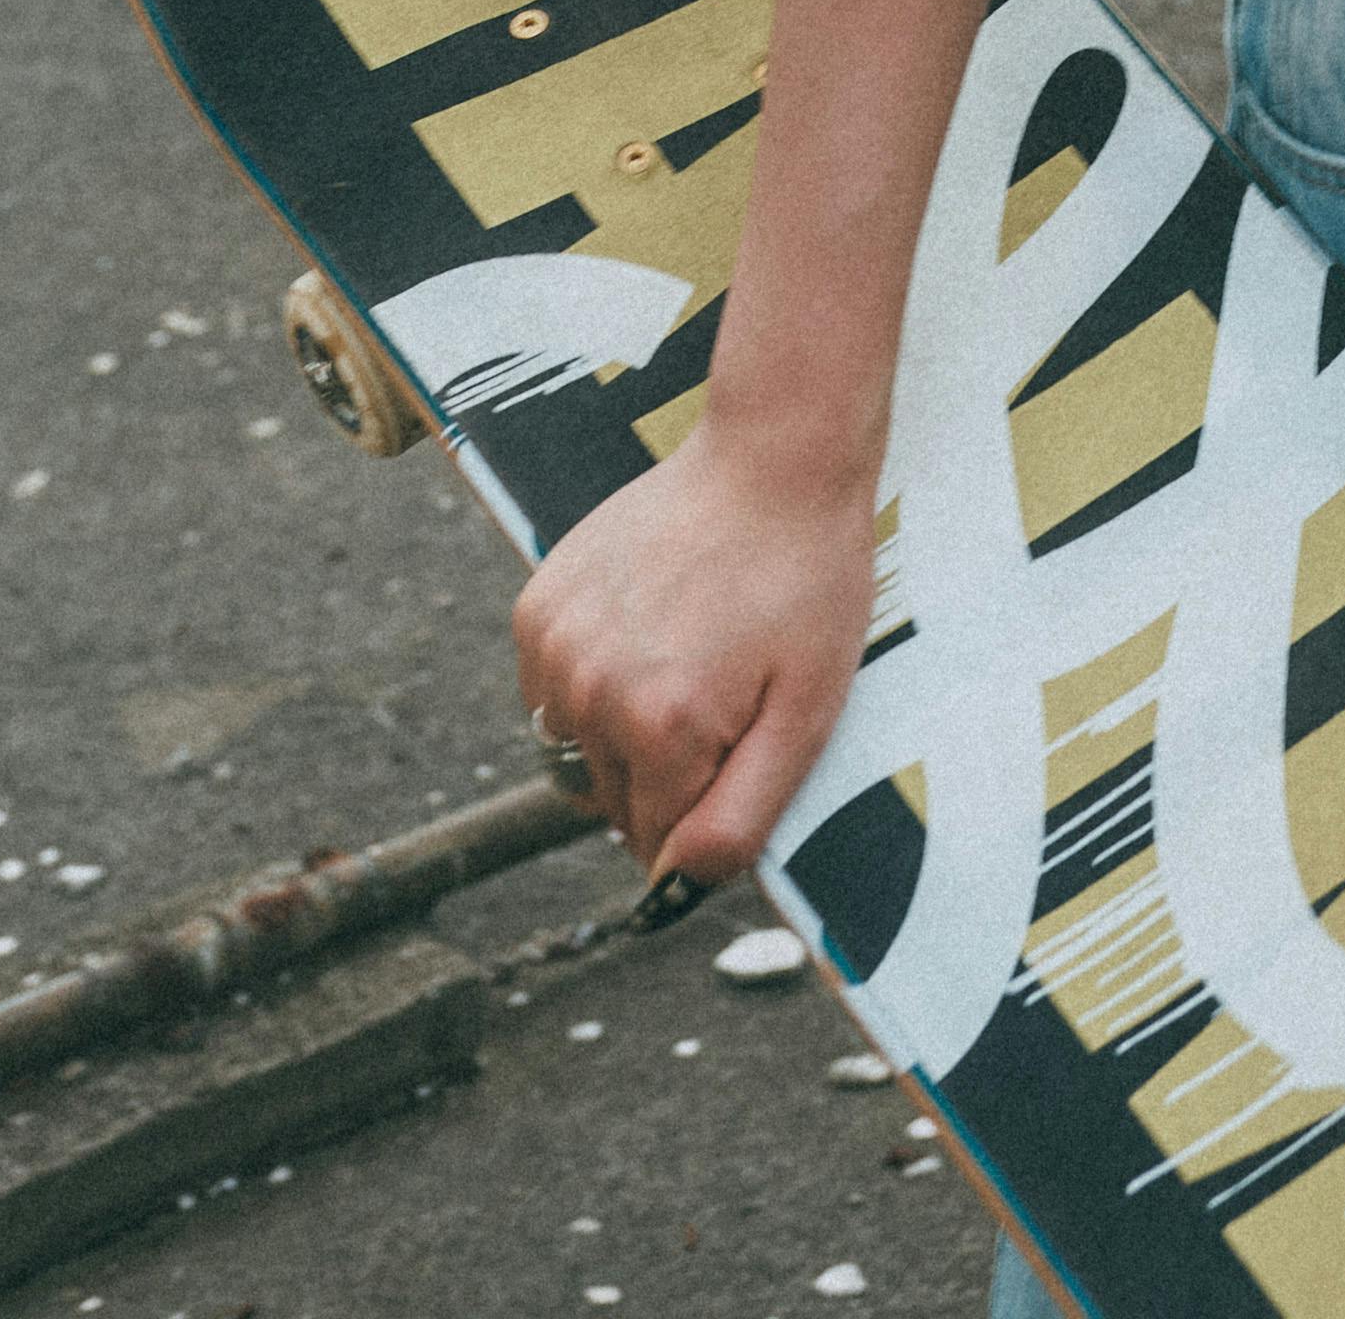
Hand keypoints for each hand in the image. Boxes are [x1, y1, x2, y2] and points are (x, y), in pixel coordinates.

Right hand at [511, 422, 891, 889]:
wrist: (772, 460)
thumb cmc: (806, 584)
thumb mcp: (807, 715)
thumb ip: (740, 818)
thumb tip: (675, 885)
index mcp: (660, 727)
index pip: (658, 843)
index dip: (706, 814)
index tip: (740, 757)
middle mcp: (591, 690)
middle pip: (616, 800)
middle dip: (669, 775)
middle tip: (725, 698)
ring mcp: (555, 643)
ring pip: (579, 749)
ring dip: (625, 732)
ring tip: (688, 659)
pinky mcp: (536, 606)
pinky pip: (552, 692)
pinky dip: (593, 683)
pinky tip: (648, 631)